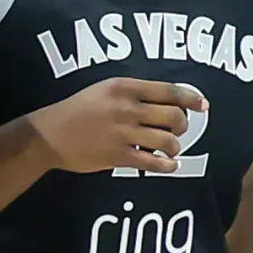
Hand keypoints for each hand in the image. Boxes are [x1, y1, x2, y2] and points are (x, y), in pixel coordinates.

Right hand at [26, 77, 204, 174]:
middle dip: (183, 125)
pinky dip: (166, 165)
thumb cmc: (78, 109)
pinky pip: (153, 162)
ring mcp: (123, 133)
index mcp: (124, 87)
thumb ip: (132, 93)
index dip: (191, 98)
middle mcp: (126, 108)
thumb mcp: (104, 89)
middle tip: (177, 130)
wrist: (49, 134)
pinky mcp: (117, 156)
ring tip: (170, 149)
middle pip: (174, 116)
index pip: (168, 90)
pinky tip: (168, 165)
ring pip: (167, 140)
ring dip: (175, 147)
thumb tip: (166, 101)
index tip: (203, 105)